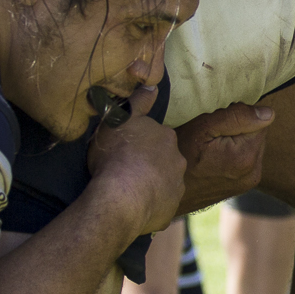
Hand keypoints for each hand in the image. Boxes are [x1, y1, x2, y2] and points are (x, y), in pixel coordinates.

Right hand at [83, 86, 185, 236]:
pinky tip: (133, 206)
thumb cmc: (116, 155)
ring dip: (151, 184)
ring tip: (129, 190)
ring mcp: (176, 186)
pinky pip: (160, 204)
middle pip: (163, 159)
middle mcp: (178, 160)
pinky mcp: (171, 209)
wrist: (122, 197)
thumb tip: (153, 85)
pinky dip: (150, 204)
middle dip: (149, 163)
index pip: (155, 137)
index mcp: (166, 137)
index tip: (125, 149)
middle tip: (126, 170)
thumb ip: (138, 102)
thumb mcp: (120, 120)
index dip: (139, 143)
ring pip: (164, 182)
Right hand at [174, 102, 276, 212]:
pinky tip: (213, 157)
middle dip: (238, 128)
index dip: (238, 114)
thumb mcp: (201, 128)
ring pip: (251, 145)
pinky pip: (246, 158)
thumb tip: (269, 113)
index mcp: (246, 157)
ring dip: (236, 140)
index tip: (216, 121)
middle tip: (210, 134)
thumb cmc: (176, 155)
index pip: (260, 120)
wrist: (162, 190)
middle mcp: (254, 172)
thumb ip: (236, 117)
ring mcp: (249, 182)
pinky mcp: (243, 186)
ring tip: (210, 146)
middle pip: (257, 134)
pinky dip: (233, 152)